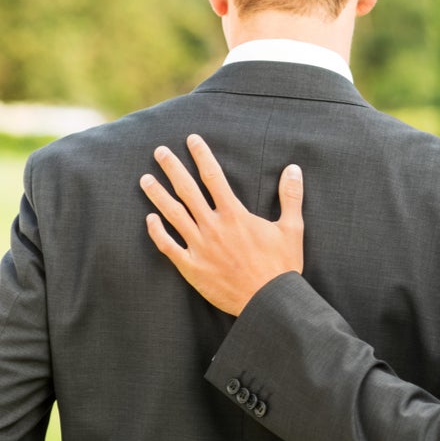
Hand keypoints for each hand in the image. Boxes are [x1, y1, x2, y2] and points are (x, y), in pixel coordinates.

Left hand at [140, 134, 304, 315]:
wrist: (269, 301)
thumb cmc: (282, 265)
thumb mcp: (292, 228)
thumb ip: (291, 196)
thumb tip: (293, 168)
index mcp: (235, 215)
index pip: (214, 177)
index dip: (202, 155)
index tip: (191, 140)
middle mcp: (213, 226)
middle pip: (187, 190)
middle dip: (172, 168)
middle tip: (159, 151)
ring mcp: (199, 247)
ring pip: (172, 215)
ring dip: (157, 195)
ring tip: (144, 179)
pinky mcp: (192, 267)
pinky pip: (168, 246)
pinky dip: (156, 232)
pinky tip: (149, 219)